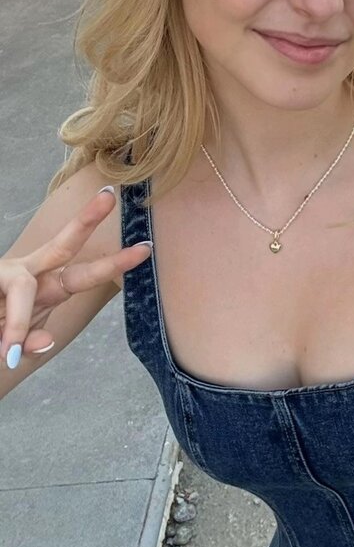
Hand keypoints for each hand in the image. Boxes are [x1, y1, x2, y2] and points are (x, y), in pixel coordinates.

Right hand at [0, 186, 151, 368]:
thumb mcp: (16, 346)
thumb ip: (31, 341)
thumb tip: (46, 341)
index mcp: (49, 287)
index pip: (87, 274)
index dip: (116, 262)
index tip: (146, 248)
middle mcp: (31, 272)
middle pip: (63, 244)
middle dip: (87, 220)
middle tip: (110, 195)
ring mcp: (8, 272)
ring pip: (22, 284)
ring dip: (17, 320)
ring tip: (7, 351)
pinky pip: (4, 297)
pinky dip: (3, 328)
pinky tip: (0, 343)